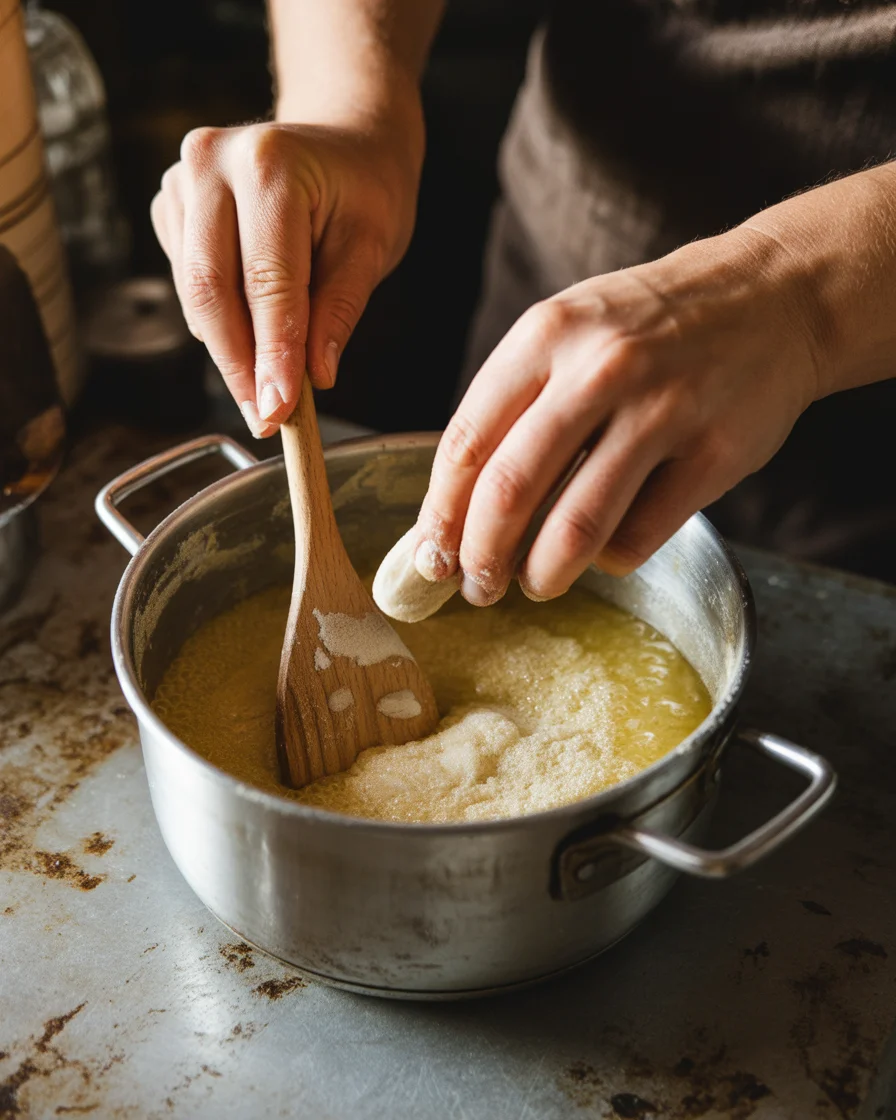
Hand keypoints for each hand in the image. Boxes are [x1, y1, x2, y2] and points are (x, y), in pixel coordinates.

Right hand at [151, 118, 420, 435]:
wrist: (342, 141)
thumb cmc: (365, 189)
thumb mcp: (372, 246)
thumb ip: (339, 309)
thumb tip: (314, 377)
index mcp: (268, 164)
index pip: (265, 279)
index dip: (271, 354)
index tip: (280, 410)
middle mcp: (211, 162)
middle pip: (211, 289)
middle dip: (239, 365)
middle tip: (266, 420)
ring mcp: (183, 181)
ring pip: (194, 295)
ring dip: (228, 352)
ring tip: (267, 392)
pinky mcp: (172, 206)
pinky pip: (188, 285)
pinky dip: (219, 324)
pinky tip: (253, 334)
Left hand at [413, 228, 823, 601]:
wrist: (773, 295)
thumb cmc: (650, 324)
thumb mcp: (569, 330)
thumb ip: (515, 403)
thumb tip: (458, 507)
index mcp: (547, 334)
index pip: (466, 443)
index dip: (440, 514)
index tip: (431, 554)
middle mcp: (601, 368)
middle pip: (510, 491)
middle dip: (481, 557)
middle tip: (476, 586)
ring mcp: (663, 410)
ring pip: (576, 526)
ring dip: (542, 575)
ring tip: (536, 584)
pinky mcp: (715, 453)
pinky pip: (640, 535)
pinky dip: (611, 559)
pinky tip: (606, 550)